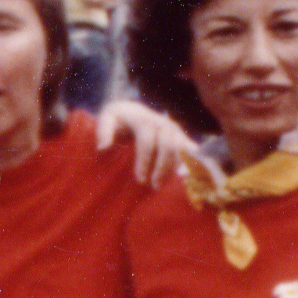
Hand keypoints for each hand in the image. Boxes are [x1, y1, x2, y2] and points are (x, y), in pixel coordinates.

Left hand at [84, 98, 199, 185]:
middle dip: (162, 168)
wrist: (132, 111)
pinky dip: (195, 163)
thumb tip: (103, 148)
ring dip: (174, 169)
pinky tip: (191, 179)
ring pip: (182, 150)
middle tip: (153, 186)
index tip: (140, 179)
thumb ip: (103, 131)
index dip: (144, 161)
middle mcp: (163, 124)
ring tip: (165, 186)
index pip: (146, 142)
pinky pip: (192, 151)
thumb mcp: (107, 119)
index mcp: (144, 120)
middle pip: (168, 146)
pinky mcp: (183, 137)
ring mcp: (175, 130)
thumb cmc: (118, 120)